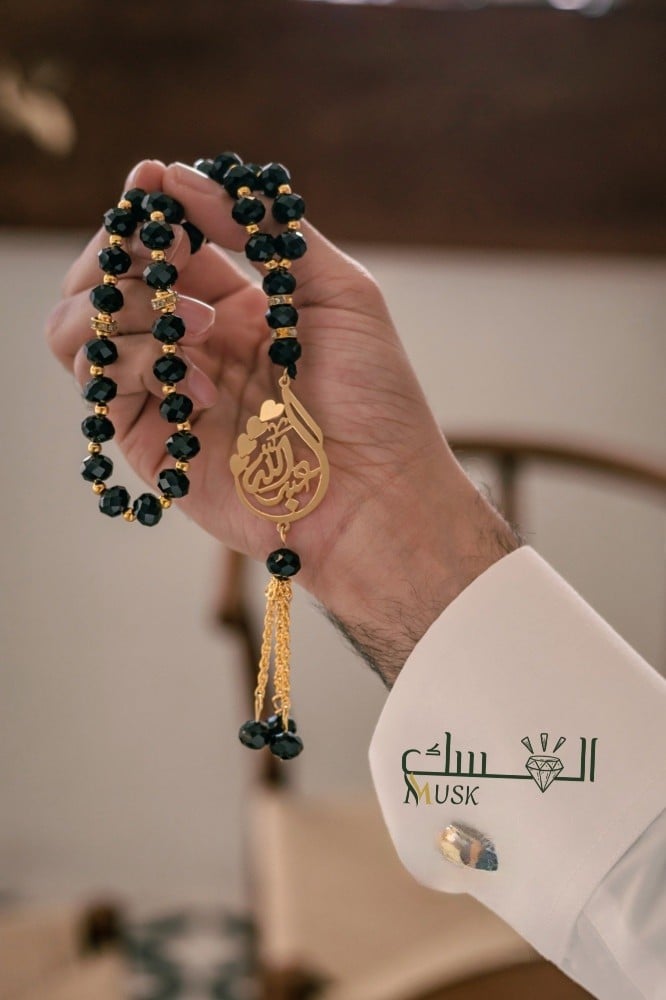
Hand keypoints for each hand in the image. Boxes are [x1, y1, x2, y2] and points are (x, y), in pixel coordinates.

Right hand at [46, 159, 516, 685]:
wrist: (379, 494)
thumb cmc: (376, 398)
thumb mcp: (343, 292)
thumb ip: (270, 230)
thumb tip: (187, 178)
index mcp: (237, 309)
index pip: (167, 247)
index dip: (152, 210)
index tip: (150, 178)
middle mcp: (193, 346)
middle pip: (111, 281)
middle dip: (126, 251)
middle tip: (161, 249)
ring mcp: (167, 392)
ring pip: (83, 328)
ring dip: (126, 306)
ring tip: (195, 323)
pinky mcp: (152, 442)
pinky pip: (102, 383)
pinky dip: (137, 364)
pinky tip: (201, 384)